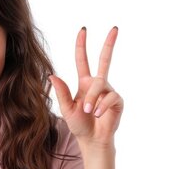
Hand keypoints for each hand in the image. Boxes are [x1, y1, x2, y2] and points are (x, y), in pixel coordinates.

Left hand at [49, 27, 123, 146]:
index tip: (83, 30)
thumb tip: (51, 75)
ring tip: (89, 112)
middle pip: (105, 59)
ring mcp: (109, 91)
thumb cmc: (79, 124)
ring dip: (92, 99)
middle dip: (109, 44)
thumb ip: (61, 92)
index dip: (82, 46)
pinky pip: (109, 97)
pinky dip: (101, 106)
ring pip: (100, 84)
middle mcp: (98, 84)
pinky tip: (99, 114)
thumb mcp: (66, 108)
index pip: (83, 60)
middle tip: (114, 28)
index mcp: (84, 83)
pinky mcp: (117, 101)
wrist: (91, 140)